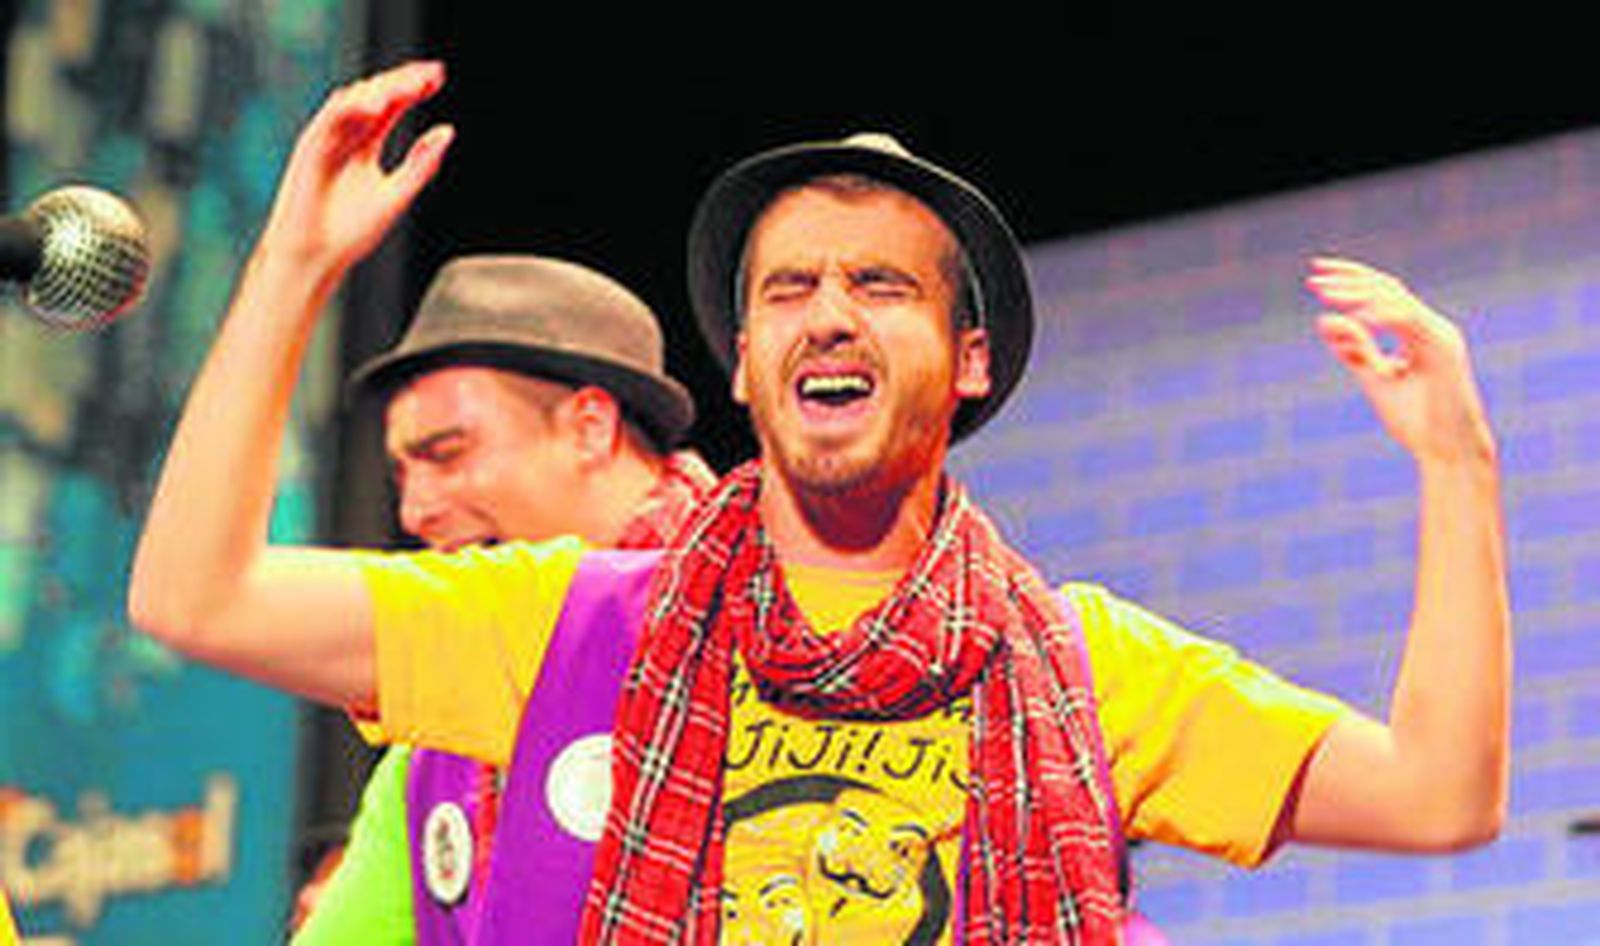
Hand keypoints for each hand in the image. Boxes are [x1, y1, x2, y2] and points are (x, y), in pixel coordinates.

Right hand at [260, 60, 453, 276]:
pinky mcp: (311, 147)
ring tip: (410, 87)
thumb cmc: (349, 233)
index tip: (438, 80)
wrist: (315, 257)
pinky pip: (331, 118)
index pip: (391, 108)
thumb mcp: (397, 195)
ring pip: (353, 100)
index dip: (413, 90)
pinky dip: (352, 107)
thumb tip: (447, 132)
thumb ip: (421, 165)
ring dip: (381, 89)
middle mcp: (346, 138)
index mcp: (366, 148)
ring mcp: (328, 140)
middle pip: (375, 96)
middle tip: (430, 75)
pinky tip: (377, 106)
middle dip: (402, 82)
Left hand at [1306, 257, 1495, 466]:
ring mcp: (1441, 336)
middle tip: (1314, 277)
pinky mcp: (1443, 350)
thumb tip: (1323, 319)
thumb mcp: (1375, 378)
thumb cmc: (1416, 420)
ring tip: (1327, 293)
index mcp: (1419, 332)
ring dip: (1359, 295)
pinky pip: (1409, 322)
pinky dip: (1381, 316)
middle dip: (1350, 279)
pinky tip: (1356, 318)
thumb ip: (1354, 349)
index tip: (1317, 277)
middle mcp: (1433, 327)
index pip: (1385, 294)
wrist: (1447, 451)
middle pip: (1389, 289)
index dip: (1352, 280)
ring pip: (1397, 301)